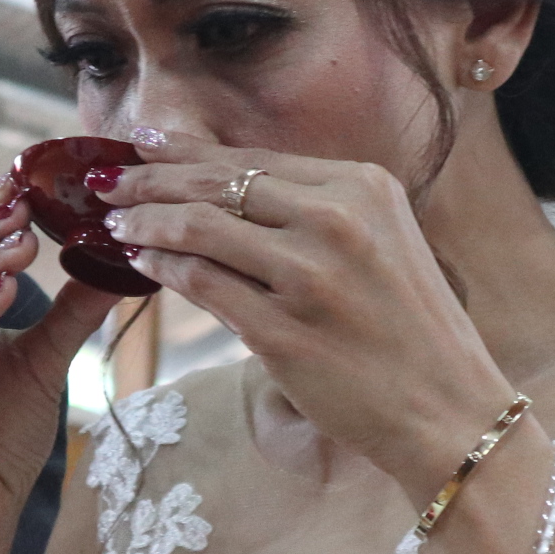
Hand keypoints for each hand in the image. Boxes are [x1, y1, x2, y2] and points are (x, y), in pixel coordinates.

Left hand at [98, 130, 514, 490]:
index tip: (141, 145)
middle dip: (148, 180)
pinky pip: (201, 284)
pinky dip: (162, 268)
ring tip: (115, 223)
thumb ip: (314, 209)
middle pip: (215, 184)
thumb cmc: (410, 330)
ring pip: (198, 228)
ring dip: (144, 222)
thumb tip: (223, 186)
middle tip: (106, 181)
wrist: (449, 408)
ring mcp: (308, 276)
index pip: (250, 158)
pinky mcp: (283, 332)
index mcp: (363, 186)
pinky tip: (142, 263)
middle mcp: (336, 220)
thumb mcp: (380, 243)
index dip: (184, 151)